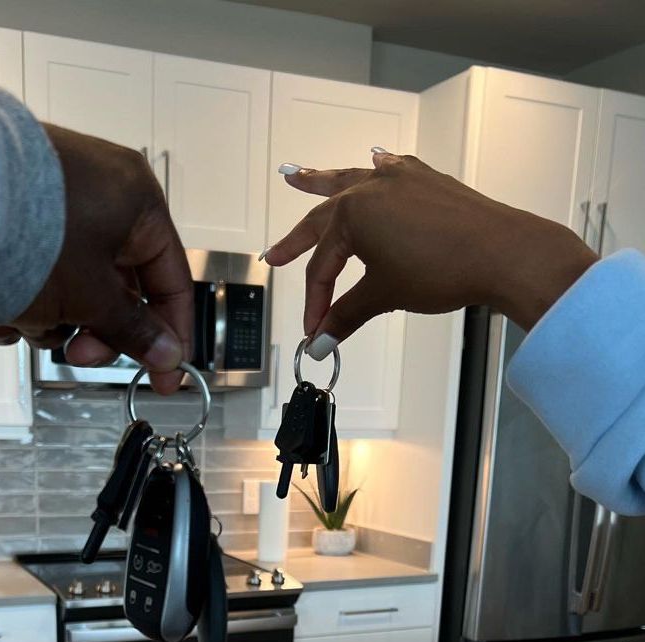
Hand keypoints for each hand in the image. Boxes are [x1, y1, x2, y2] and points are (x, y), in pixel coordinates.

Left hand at [0, 126, 192, 394]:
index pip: (172, 281)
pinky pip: (41, 266)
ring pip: (76, 284)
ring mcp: (59, 198)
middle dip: (95, 332)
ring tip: (22, 320)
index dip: (171, 337)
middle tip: (77, 356)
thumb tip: (167, 355)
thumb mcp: (93, 298)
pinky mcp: (19, 209)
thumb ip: (135, 331)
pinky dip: (25, 296)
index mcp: (139, 202)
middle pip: (119, 287)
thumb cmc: (33, 233)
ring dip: (53, 319)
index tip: (164, 377)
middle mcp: (104, 192)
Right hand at [264, 152, 597, 357]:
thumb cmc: (444, 268)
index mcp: (352, 213)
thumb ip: (346, 315)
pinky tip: (376, 162)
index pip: (322, 266)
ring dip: (323, 182)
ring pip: (351, 179)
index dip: (315, 302)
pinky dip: (377, 168)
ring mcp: (400, 179)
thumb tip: (321, 341)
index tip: (315, 329)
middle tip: (277, 254)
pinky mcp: (427, 180)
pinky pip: (391, 169)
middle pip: (324, 220)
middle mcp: (370, 188)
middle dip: (298, 240)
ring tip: (297, 176)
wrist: (502, 252)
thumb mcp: (384, 294)